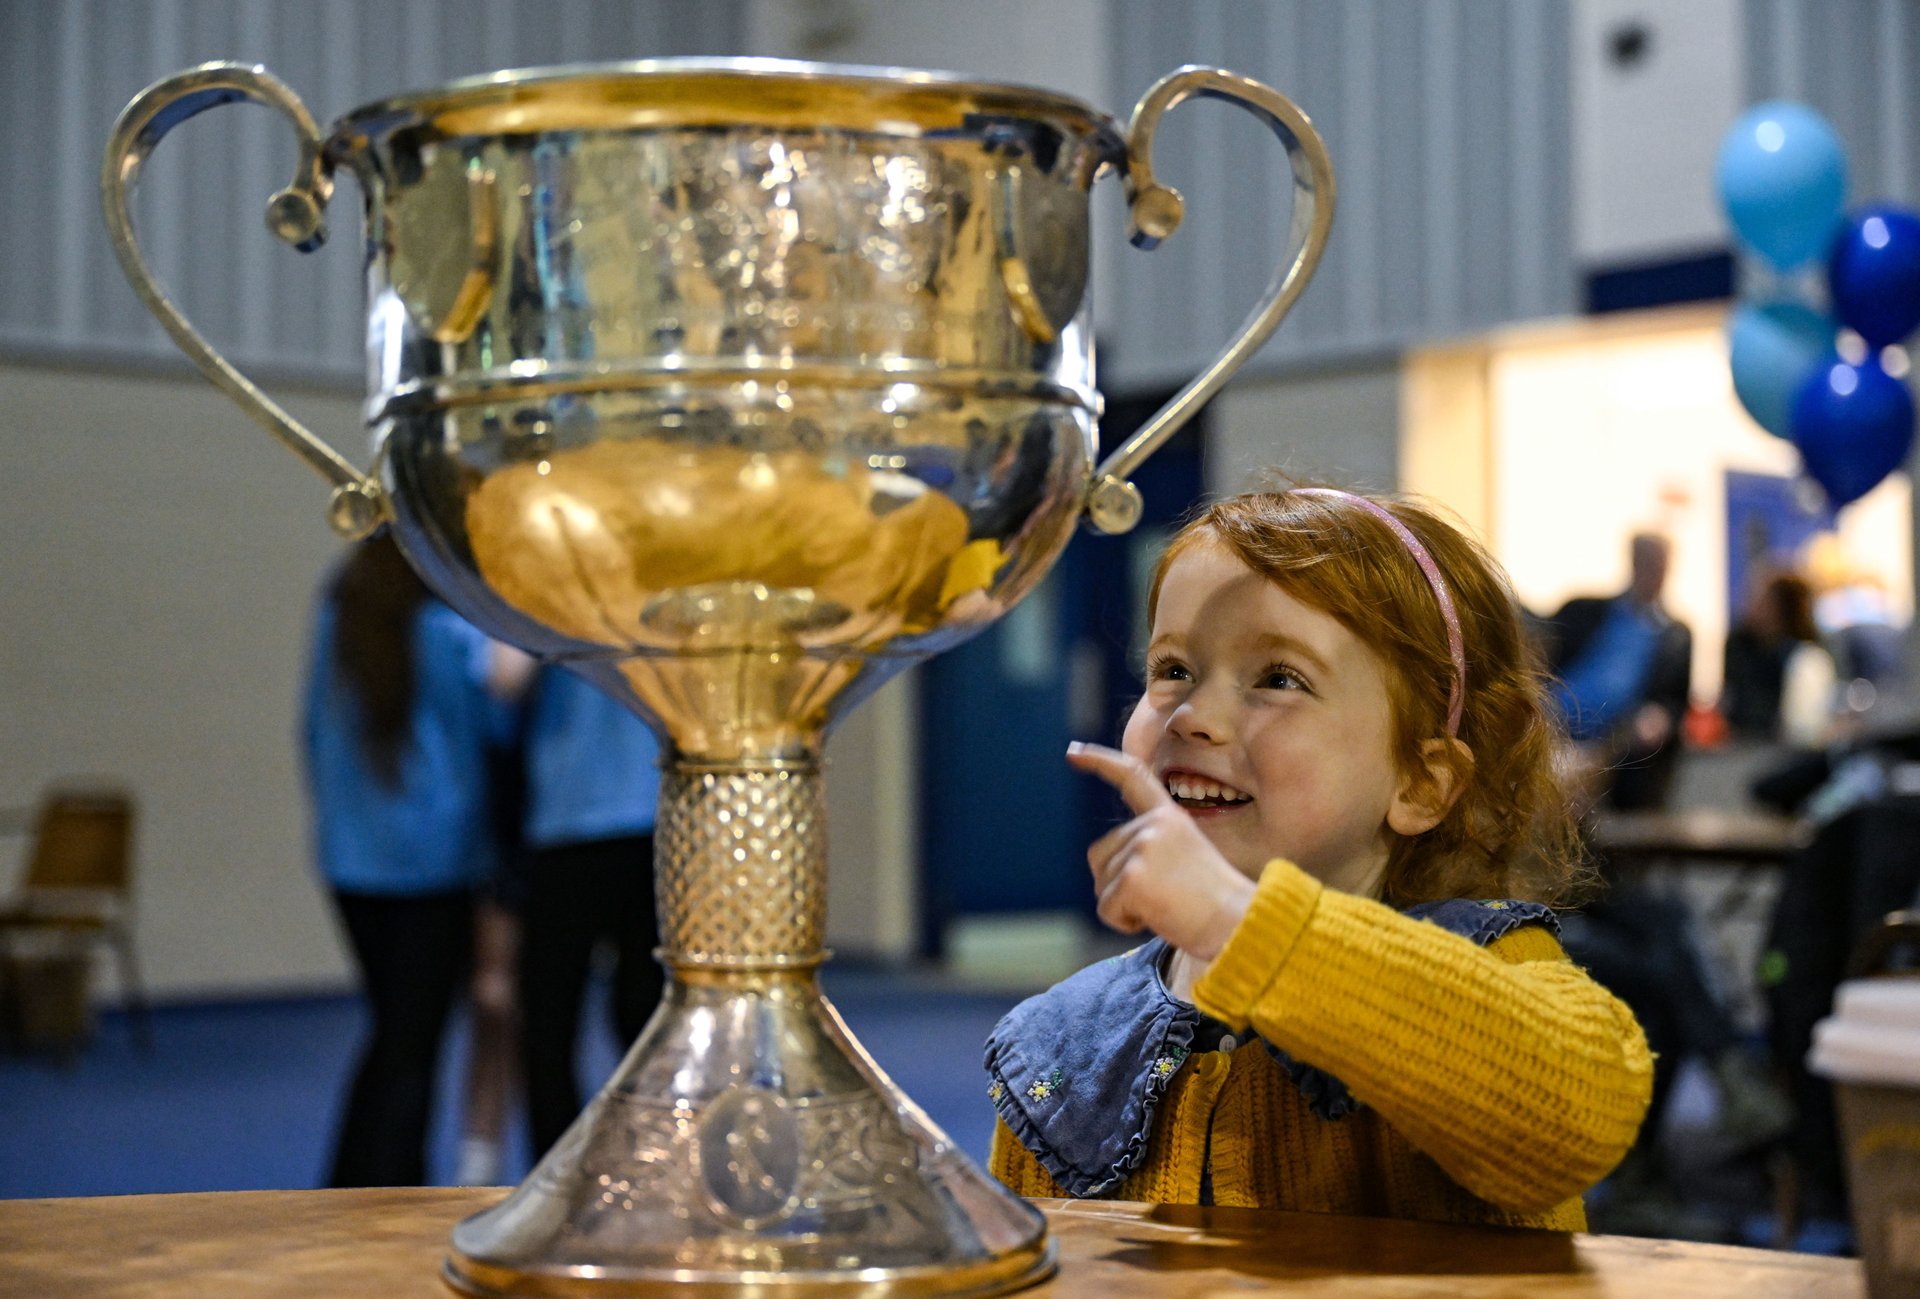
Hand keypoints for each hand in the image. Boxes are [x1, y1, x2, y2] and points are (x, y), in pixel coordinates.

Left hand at [1066, 742, 1257, 960]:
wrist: (1240, 925)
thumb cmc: (1215, 905)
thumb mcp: (1183, 860)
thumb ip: (1148, 850)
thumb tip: (1103, 866)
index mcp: (1170, 817)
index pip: (1132, 777)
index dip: (1100, 762)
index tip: (1073, 752)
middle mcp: (1153, 824)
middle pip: (1100, 856)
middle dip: (1119, 885)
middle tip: (1167, 897)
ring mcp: (1142, 847)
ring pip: (1101, 885)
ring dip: (1125, 906)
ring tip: (1167, 906)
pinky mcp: (1132, 877)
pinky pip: (1106, 909)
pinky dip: (1124, 922)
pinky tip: (1159, 917)